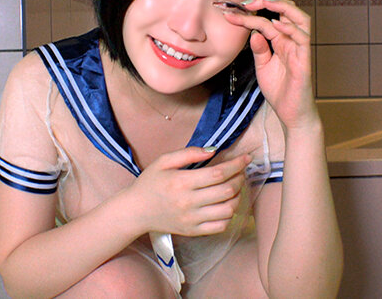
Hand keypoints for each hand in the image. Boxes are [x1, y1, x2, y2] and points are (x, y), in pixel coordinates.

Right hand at [127, 147, 250, 236]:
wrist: (136, 211)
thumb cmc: (149, 183)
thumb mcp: (163, 161)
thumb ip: (188, 153)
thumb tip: (213, 151)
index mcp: (181, 182)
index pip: (218, 173)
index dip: (236, 165)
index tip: (245, 158)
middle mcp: (188, 202)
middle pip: (227, 191)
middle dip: (239, 178)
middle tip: (240, 172)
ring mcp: (192, 219)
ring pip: (228, 210)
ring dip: (237, 197)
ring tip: (235, 188)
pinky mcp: (193, 231)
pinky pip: (220, 226)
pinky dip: (229, 215)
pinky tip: (226, 205)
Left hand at [224, 0, 317, 128]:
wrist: (291, 114)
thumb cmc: (280, 91)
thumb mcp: (263, 67)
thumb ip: (259, 49)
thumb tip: (252, 33)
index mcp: (282, 42)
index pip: (267, 20)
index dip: (249, 14)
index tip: (231, 13)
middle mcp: (293, 42)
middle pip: (288, 11)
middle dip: (269, 1)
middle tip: (247, 2)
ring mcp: (300, 50)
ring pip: (300, 18)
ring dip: (282, 7)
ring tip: (263, 3)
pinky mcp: (304, 61)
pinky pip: (303, 38)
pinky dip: (290, 28)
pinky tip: (275, 24)